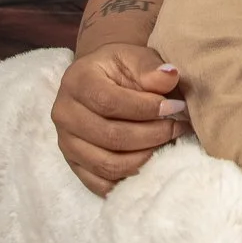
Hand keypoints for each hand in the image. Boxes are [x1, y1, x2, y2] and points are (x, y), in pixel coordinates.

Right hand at [51, 44, 187, 195]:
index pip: (109, 102)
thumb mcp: (136, 58)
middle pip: (110, 136)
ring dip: (144, 159)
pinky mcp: (74, 165)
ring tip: (167, 145)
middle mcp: (64, 113)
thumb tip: (170, 77)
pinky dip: (129, 180)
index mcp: (77, 81)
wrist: (101, 82)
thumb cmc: (122, 70)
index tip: (175, 107)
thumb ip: (151, 68)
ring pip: (107, 164)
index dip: (146, 108)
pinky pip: (101, 184)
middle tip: (177, 128)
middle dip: (152, 135)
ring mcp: (66, 143)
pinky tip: (150, 164)